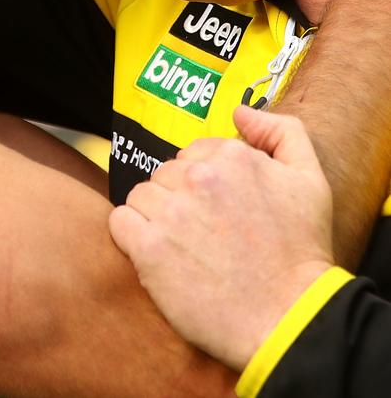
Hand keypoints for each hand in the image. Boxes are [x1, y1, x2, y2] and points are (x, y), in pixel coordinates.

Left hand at [108, 106, 333, 370]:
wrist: (289, 320)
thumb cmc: (301, 252)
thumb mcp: (311, 179)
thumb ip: (280, 131)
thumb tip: (240, 111)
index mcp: (232, 157)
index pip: (194, 154)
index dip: (205, 182)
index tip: (220, 211)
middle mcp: (198, 178)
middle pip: (166, 174)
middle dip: (180, 198)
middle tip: (205, 233)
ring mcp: (171, 213)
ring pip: (142, 196)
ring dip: (156, 216)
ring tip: (183, 246)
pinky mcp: (149, 249)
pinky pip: (120, 222)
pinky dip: (131, 235)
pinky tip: (156, 254)